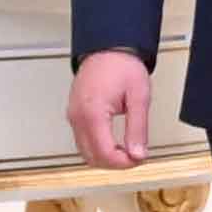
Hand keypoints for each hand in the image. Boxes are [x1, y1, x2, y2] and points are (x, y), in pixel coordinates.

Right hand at [70, 49, 154, 172]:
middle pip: (91, 157)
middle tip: (135, 157)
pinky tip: (114, 144)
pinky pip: (82, 140)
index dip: (123, 163)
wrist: (108, 49)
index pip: (104, 153)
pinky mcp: (74, 114)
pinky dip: (98, 148)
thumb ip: (138, 129)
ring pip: (84, 152)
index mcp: (92, 113)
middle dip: (115, 163)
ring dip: (105, 157)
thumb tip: (138, 154)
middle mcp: (77, 117)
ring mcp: (73, 116)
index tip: (139, 159)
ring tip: (127, 151)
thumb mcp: (139, 98)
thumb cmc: (122, 66)